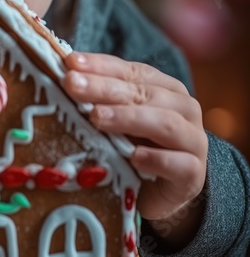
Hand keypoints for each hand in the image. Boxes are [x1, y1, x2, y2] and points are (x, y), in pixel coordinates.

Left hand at [62, 52, 207, 233]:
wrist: (161, 194)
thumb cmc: (135, 149)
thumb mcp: (116, 121)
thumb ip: (98, 100)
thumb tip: (62, 78)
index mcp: (164, 88)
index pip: (131, 71)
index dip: (100, 66)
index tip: (70, 63)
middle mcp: (183, 108)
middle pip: (143, 93)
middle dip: (104, 88)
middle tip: (73, 86)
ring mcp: (193, 141)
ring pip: (165, 123)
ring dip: (128, 118)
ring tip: (97, 117)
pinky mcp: (194, 174)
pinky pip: (179, 164)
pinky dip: (156, 159)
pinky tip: (134, 158)